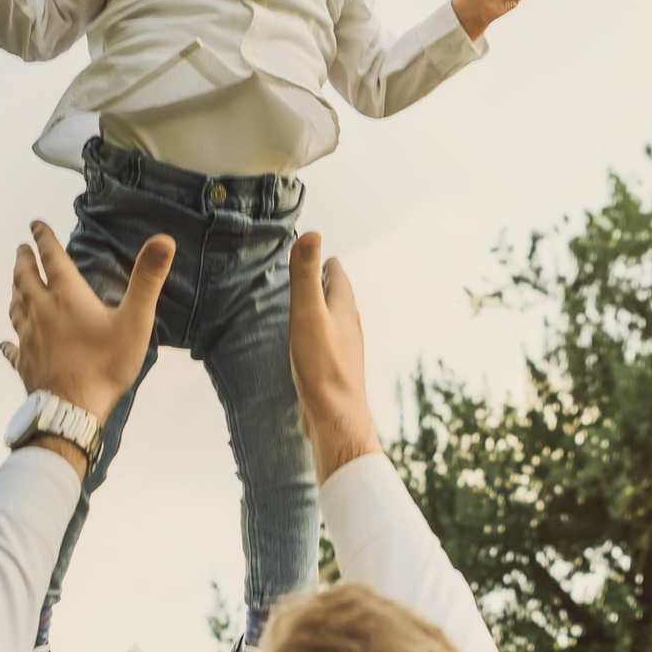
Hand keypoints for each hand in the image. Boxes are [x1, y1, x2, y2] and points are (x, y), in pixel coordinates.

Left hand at [3, 222, 173, 440]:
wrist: (73, 410)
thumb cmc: (105, 366)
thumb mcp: (134, 320)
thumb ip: (147, 280)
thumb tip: (163, 240)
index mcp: (67, 298)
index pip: (51, 259)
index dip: (44, 239)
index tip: (36, 224)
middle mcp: (42, 313)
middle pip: (25, 279)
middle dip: (24, 261)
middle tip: (22, 249)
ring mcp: (30, 340)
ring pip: (16, 308)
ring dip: (15, 291)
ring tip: (16, 283)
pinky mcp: (26, 364)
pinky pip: (13, 349)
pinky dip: (9, 342)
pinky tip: (6, 343)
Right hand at [287, 232, 382, 482]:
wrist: (335, 418)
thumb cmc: (321, 367)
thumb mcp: (308, 315)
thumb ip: (305, 277)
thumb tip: (311, 234)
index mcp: (344, 308)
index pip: (337, 273)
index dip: (323, 261)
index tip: (309, 251)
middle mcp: (349, 326)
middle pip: (337, 296)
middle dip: (322, 282)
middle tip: (304, 273)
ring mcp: (344, 349)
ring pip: (333, 320)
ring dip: (320, 309)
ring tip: (302, 305)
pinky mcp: (336, 370)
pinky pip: (326, 343)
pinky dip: (316, 333)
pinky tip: (304, 344)